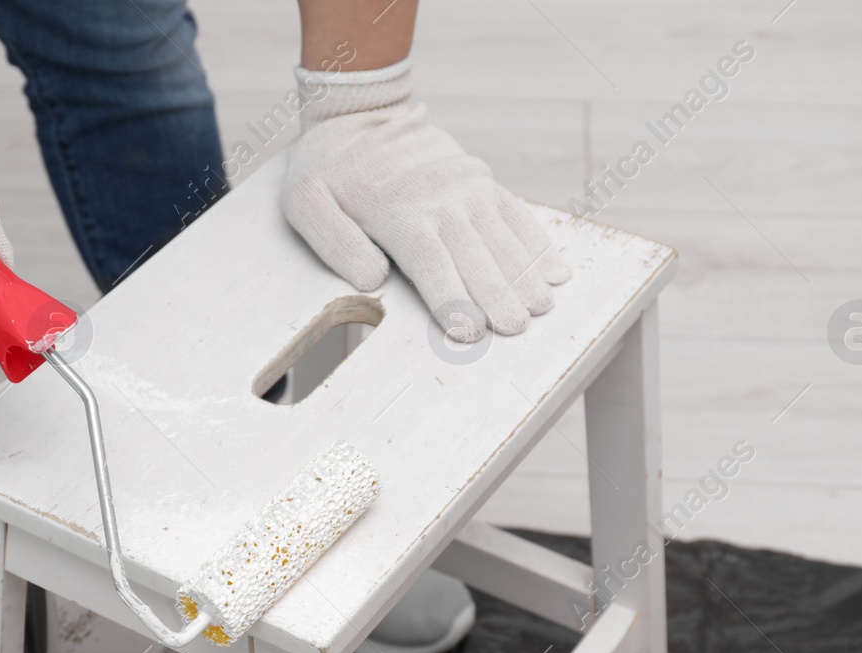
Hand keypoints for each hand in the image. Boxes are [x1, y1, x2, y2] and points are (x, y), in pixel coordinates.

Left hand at [283, 60, 570, 342]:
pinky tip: (554, 270)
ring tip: (542, 306)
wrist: (358, 112)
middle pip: (473, 255)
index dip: (451, 298)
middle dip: (497, 295)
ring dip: (525, 273)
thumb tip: (371, 280)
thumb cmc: (326, 169)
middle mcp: (439, 198)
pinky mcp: (480, 180)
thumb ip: (335, 242)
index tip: (469, 331)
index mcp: (396, 211)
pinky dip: (537, 242)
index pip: (430, 261)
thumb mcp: (306, 203)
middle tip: (516, 327)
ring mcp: (465, 187)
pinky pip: (515, 213)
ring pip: (501, 236)